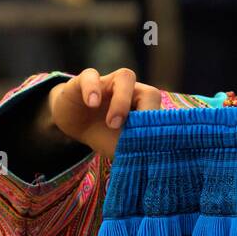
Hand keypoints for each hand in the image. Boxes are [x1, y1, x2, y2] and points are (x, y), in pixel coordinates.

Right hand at [46, 68, 164, 159]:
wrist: (75, 125)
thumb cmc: (104, 134)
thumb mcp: (119, 147)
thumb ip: (135, 149)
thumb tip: (150, 159)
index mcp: (143, 108)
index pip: (161, 112)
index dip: (158, 124)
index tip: (151, 143)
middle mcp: (131, 93)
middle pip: (149, 92)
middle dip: (145, 112)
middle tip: (132, 134)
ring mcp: (109, 83)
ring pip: (126, 77)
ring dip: (122, 100)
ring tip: (112, 123)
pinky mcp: (85, 80)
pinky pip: (91, 76)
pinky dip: (93, 88)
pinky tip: (91, 104)